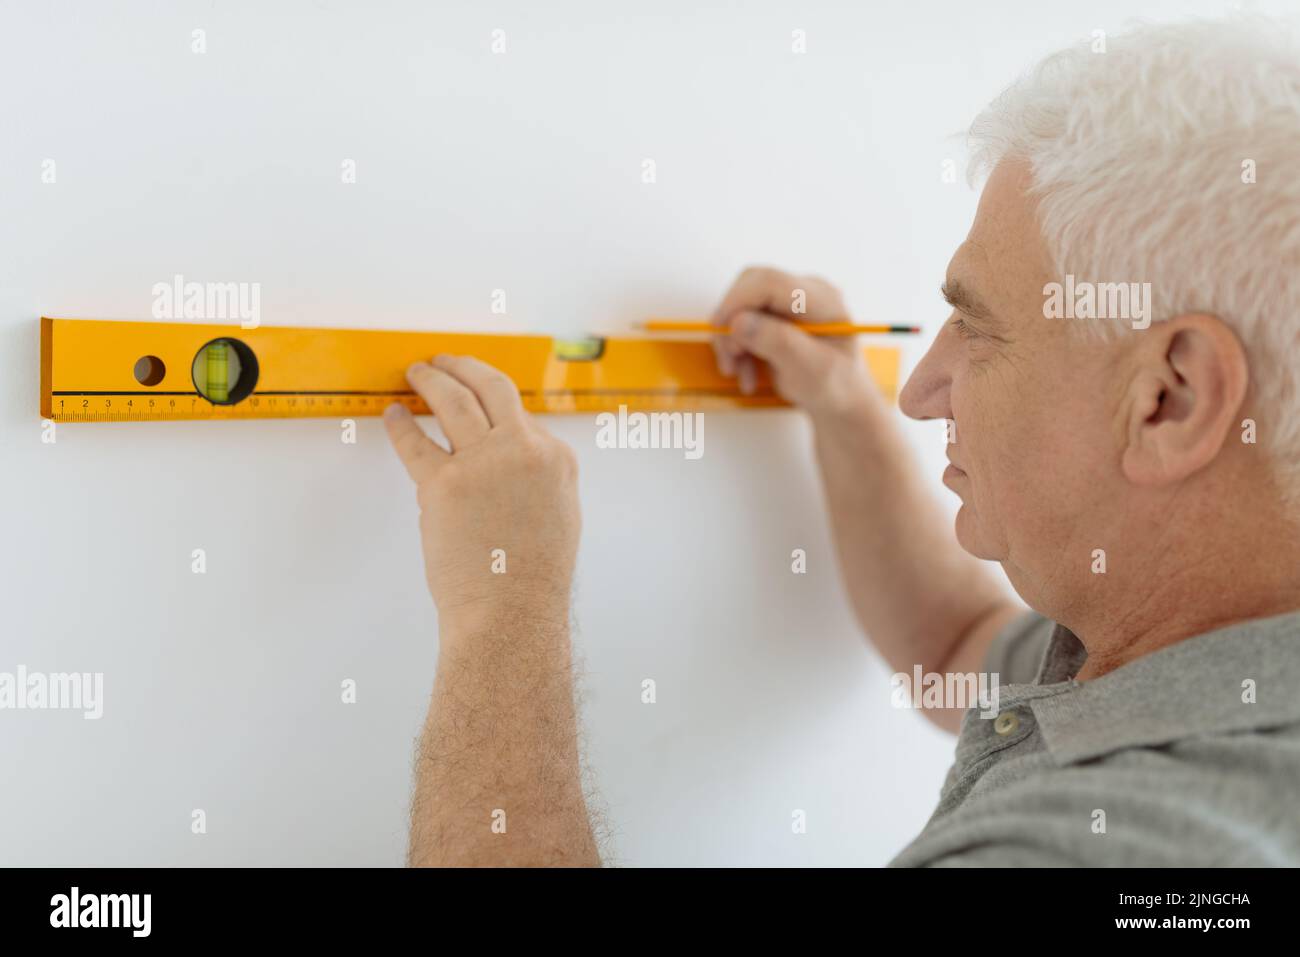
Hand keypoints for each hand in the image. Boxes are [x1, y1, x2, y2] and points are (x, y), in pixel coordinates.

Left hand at [383, 355, 579, 633]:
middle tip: (445, 361)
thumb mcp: (558, 517)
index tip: (477, 398)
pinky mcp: (444, 484)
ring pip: (453, 399)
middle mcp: (524, 451)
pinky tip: (393, 415)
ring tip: (417, 372)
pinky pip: (415, 442)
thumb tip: (508, 461)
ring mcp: (483, 463)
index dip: (494, 406)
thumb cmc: (532, 580)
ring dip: (431, 379)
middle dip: (464, 367)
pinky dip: (400, 424)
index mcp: (555, 459)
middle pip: (491, 387)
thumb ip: (537, 480)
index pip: (520, 414)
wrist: (511, 614)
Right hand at [712, 266, 871, 418]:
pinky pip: (743, 321)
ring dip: (731, 340)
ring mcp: (790, 303)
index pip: (770, 282)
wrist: (840, 402)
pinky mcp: (776, 316)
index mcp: (822, 299)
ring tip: (739, 374)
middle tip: (730, 359)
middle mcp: (805, 292)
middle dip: (731, 322)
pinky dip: (736, 347)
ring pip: (741, 305)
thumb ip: (779, 342)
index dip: (738, 301)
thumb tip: (738, 322)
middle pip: (750, 287)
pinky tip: (745, 372)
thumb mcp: (812, 370)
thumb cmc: (835, 388)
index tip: (720, 330)